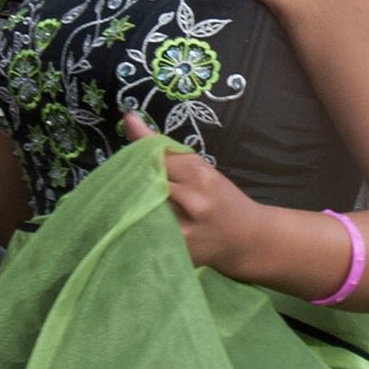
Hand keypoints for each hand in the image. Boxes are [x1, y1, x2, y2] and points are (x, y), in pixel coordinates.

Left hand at [121, 111, 269, 274]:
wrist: (248, 240)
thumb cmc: (222, 200)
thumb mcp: (201, 169)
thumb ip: (165, 150)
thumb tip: (128, 119)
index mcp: (200, 175)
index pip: (154, 158)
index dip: (135, 155)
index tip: (125, 155)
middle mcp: (192, 201)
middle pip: (143, 183)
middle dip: (129, 180)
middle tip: (119, 181)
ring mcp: (183, 229)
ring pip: (139, 208)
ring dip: (129, 203)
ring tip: (128, 202)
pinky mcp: (175, 250)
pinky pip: (145, 232)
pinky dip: (137, 225)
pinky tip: (136, 222)